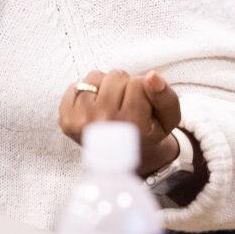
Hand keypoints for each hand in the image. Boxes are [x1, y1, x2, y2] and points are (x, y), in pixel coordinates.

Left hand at [58, 69, 183, 175]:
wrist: (123, 157)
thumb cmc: (146, 133)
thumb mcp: (168, 119)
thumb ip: (166, 97)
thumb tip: (152, 76)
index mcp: (132, 125)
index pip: (139, 82)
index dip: (143, 91)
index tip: (141, 109)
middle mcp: (104, 124)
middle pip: (116, 76)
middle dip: (124, 86)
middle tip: (126, 108)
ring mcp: (81, 121)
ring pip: (96, 76)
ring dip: (105, 87)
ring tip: (111, 107)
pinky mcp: (66, 119)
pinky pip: (76, 84)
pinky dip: (86, 92)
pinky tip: (94, 109)